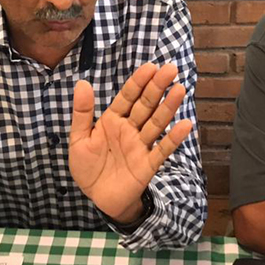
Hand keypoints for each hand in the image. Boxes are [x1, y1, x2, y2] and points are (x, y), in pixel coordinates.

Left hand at [69, 63, 192, 223]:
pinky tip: (185, 125)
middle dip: (157, 87)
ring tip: (180, 89)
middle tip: (171, 69)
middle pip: (146, 105)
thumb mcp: (78, 139)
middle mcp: (130, 129)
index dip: (138, 82)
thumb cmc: (88, 167)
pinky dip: (173, 139)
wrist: (96, 198)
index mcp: (113, 120)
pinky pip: (162, 150)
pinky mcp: (147, 165)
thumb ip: (82, 113)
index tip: (150, 67)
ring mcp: (140, 146)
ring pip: (156, 123)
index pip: (128, 97)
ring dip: (168, 107)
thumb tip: (82, 83)